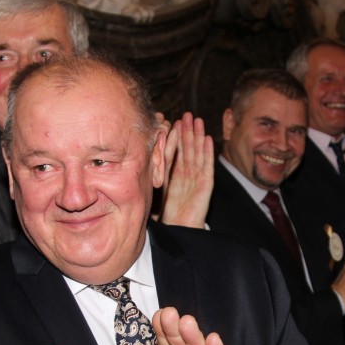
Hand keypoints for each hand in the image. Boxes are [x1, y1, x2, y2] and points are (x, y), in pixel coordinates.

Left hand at [158, 112, 213, 227]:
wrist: (179, 230)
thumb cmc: (167, 216)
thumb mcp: (156, 193)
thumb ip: (151, 178)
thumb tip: (136, 161)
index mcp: (176, 176)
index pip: (176, 153)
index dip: (175, 138)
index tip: (173, 122)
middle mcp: (188, 175)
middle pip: (188, 150)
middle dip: (188, 132)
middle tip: (187, 115)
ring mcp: (198, 179)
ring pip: (198, 154)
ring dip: (198, 137)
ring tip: (198, 121)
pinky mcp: (205, 186)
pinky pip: (207, 166)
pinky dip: (207, 153)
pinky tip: (208, 140)